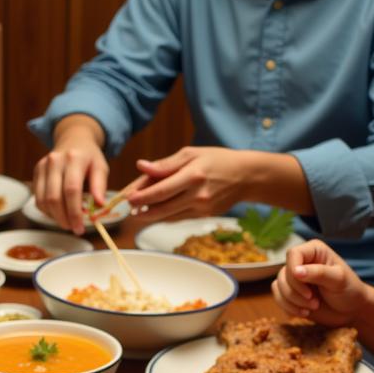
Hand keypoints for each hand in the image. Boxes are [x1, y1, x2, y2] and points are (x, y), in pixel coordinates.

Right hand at [32, 116, 107, 234]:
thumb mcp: (101, 167)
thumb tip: (99, 205)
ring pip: (43, 200)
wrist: (73, 139)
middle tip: (74, 229)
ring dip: (54, 217)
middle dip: (63, 218)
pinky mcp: (36, 172)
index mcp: (74, 158)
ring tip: (67, 222)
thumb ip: (100, 186)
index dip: (74, 212)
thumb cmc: (89, 157)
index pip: (71, 190)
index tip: (80, 228)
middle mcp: (55, 160)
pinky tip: (59, 213)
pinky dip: (47, 211)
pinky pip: (38, 198)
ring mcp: (43, 166)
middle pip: (54, 198)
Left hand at [126, 147, 250, 221]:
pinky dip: (165, 216)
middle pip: (162, 207)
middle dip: (142, 209)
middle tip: (128, 208)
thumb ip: (165, 164)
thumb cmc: (217, 160)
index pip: (161, 190)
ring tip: (138, 211)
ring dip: (150, 215)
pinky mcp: (203, 217)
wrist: (246, 177)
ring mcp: (201, 208)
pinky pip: (178, 218)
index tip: (127, 197)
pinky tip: (155, 212)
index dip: (142, 196)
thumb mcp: (192, 154)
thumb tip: (141, 167)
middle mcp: (197, 195)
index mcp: (193, 175)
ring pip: (168, 216)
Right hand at [272, 239, 369, 324]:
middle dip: (296, 292)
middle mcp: (301, 262)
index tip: (307, 289)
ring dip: (293, 302)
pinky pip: (278, 298)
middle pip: (283, 273)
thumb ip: (318, 273)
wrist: (350, 310)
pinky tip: (304, 312)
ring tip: (312, 307)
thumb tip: (296, 271)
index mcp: (314, 251)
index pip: (293, 254)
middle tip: (314, 301)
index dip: (294, 270)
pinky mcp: (290, 293)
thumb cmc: (349, 290)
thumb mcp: (338, 280)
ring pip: (279, 287)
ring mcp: (294, 278)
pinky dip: (289, 308)